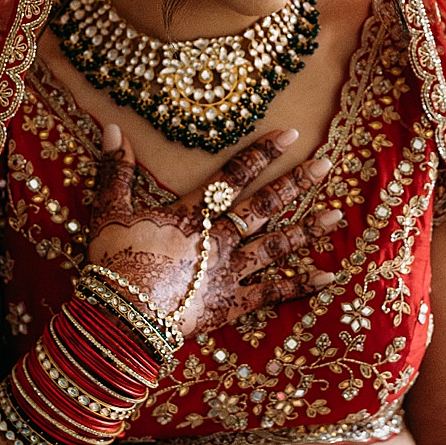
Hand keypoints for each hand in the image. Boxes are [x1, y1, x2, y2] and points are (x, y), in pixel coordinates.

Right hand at [85, 124, 339, 338]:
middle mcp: (220, 238)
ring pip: (276, 246)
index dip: (262, 154)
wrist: (123, 316)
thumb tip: (112, 128)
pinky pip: (273, 294)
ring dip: (307, 230)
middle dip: (296, 184)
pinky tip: (327, 278)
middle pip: (264, 206)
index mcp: (193, 214)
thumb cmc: (113, 263)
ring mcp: (230, 272)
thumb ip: (115, 170)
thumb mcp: (109, 211)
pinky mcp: (232, 304)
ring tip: (336, 215)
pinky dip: (300, 286)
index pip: (233, 176)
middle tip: (325, 165)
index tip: (291, 136)